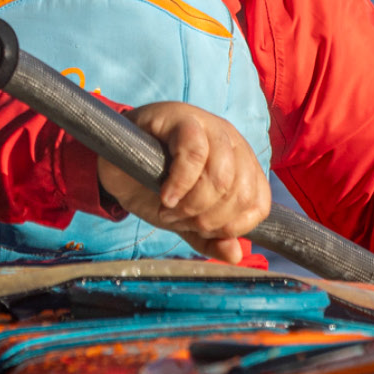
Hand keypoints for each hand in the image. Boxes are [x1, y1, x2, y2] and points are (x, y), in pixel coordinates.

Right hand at [92, 101, 269, 263]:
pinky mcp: (183, 118)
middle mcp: (233, 144)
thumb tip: (234, 255)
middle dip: (207, 218)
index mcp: (242, 166)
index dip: (231, 226)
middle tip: (178, 220)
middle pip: (240, 192)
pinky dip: (179, 183)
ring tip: (168, 208)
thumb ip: (210, 237)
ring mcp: (210, 127)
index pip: (258, 203)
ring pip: (221, 175)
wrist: (114, 162)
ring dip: (192, 204)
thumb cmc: (154, 185)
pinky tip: (165, 195)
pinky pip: (194, 154)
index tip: (201, 229)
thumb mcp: (184, 219)